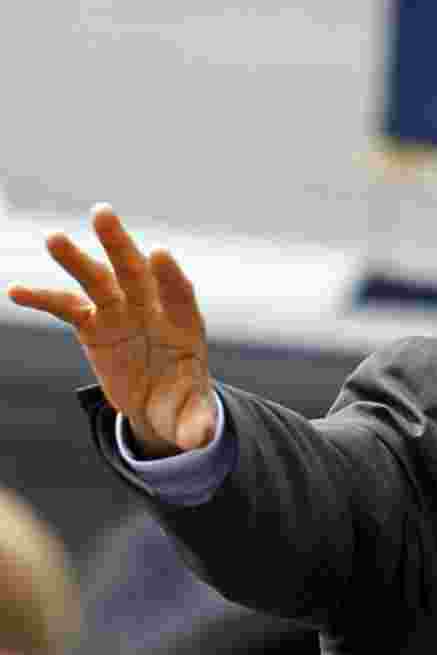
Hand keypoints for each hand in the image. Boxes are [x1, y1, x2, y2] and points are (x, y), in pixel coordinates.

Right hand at [7, 203, 215, 456]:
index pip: (179, 293)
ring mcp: (121, 312)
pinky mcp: (94, 324)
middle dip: (120, 245)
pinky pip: (67, 307)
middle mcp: (152, 309)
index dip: (170, 275)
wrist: (161, 403)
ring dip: (77, 259)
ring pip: (98, 281)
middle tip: (102, 214)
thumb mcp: (191, 416)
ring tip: (54, 238)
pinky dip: (44, 298)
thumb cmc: (183, 402)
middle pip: (137, 272)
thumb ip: (196, 423)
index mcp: (184, 324)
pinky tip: (15, 291)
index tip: (159, 254)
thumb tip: (200, 440)